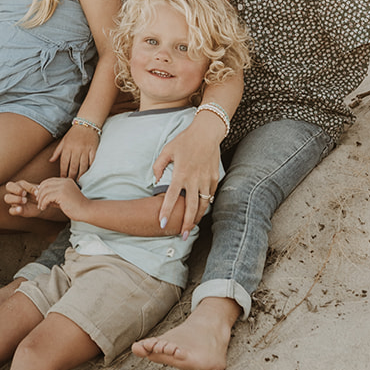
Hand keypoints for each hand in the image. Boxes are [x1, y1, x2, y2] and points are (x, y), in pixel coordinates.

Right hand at [4, 180, 51, 219]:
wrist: (40, 205)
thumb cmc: (37, 195)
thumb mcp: (37, 191)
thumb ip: (36, 190)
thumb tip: (36, 192)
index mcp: (20, 184)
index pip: (20, 183)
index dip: (28, 187)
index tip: (36, 192)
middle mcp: (14, 192)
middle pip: (8, 186)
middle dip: (16, 189)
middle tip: (25, 193)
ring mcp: (13, 201)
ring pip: (7, 198)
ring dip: (16, 199)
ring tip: (25, 201)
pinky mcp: (16, 210)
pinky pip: (11, 210)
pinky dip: (15, 210)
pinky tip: (20, 209)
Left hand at [34, 176, 86, 218]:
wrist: (86, 210)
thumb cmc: (77, 206)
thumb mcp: (65, 197)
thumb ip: (56, 194)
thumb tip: (42, 195)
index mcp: (66, 181)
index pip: (49, 181)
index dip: (42, 187)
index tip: (39, 196)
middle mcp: (64, 182)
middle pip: (45, 184)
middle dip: (40, 193)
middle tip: (38, 201)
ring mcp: (63, 187)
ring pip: (45, 191)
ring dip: (40, 200)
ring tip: (41, 206)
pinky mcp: (61, 194)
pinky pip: (47, 197)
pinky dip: (43, 203)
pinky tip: (43, 208)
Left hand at [50, 126, 98, 181]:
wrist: (87, 123)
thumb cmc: (74, 133)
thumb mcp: (63, 141)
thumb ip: (57, 152)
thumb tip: (50, 161)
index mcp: (67, 147)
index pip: (64, 163)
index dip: (63, 173)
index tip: (62, 179)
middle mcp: (76, 149)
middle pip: (73, 167)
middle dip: (71, 176)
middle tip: (70, 183)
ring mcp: (85, 150)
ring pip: (83, 166)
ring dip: (80, 175)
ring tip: (78, 181)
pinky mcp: (93, 149)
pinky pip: (92, 161)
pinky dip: (90, 168)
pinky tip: (88, 174)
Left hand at [154, 112, 222, 236]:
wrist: (207, 132)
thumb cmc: (184, 140)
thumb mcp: (166, 150)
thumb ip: (158, 166)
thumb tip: (155, 181)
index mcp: (180, 174)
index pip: (171, 198)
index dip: (166, 212)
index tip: (162, 224)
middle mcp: (194, 180)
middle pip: (190, 208)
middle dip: (186, 224)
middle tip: (183, 236)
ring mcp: (206, 180)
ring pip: (203, 205)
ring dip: (197, 217)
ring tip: (192, 227)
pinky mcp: (214, 178)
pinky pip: (210, 195)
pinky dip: (206, 204)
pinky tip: (201, 209)